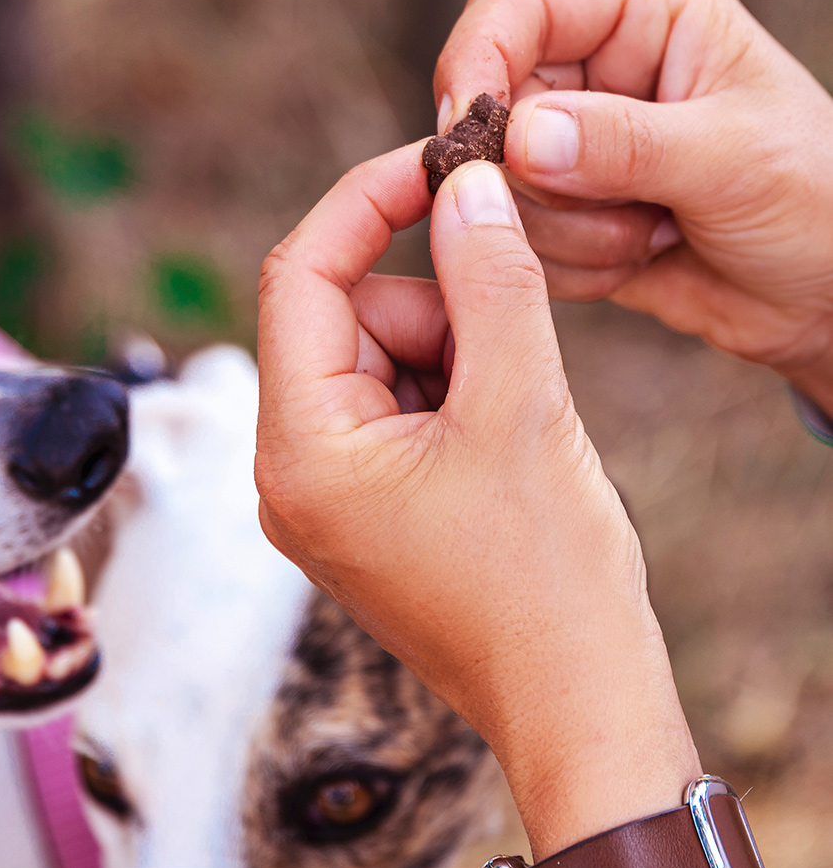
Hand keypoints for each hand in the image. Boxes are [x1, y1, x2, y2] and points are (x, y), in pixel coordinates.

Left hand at [256, 149, 698, 859]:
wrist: (578, 705)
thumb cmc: (546, 582)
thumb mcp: (522, 406)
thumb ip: (489, 279)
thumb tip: (466, 183)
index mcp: (299, 447)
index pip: (298, 277)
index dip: (363, 205)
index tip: (435, 162)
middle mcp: (289, 467)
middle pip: (341, 314)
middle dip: (429, 295)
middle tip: (507, 309)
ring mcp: (323, 489)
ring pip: (375, 352)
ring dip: (448, 343)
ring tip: (513, 400)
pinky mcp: (361, 501)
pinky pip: (391, 399)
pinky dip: (448, 383)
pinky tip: (502, 427)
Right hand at [434, 0, 832, 412]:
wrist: (828, 295)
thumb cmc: (820, 198)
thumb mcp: (736, 160)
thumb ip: (627, 144)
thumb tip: (521, 137)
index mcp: (641, 8)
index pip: (516, 4)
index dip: (477, 59)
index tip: (467, 129)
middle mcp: (592, 66)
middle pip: (490, 104)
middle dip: (539, 176)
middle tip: (623, 209)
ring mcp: (567, 141)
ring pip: (494, 182)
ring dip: (565, 229)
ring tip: (653, 232)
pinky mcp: (556, 207)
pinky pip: (511, 237)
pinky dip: (566, 265)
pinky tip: (639, 257)